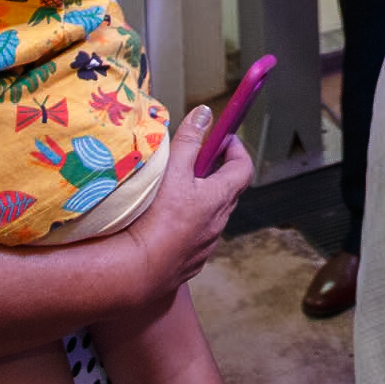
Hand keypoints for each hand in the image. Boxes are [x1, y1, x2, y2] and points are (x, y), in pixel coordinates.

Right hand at [123, 105, 254, 298]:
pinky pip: (195, 237)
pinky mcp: (191, 260)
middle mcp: (219, 221)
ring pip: (210, 215)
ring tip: (175, 193)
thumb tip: (205, 113)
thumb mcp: (173, 171)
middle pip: (227, 190)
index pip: (243, 168)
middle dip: (216, 172)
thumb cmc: (159, 218)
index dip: (236, 150)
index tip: (224, 139)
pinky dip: (187, 225)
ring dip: (200, 201)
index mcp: (220, 197)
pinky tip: (165, 225)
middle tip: (196, 161)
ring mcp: (207, 243)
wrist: (142, 270)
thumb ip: (188, 141)